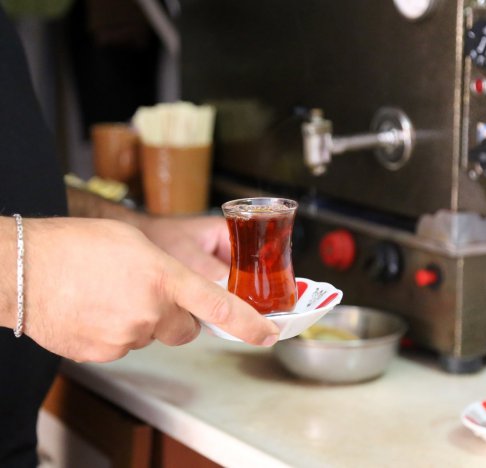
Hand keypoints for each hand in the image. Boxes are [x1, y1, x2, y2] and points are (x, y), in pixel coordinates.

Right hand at [15, 218, 277, 361]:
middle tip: (147, 294)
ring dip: (141, 322)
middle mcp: (150, 311)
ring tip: (109, 296)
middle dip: (175, 316)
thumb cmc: (76, 245)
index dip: (249, 324)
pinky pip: (123, 347)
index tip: (269, 335)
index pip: (219, 307)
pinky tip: (94, 311)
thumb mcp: (136, 244)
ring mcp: (126, 337)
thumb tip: (180, 295)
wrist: (23, 267)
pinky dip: (115, 333)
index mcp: (164, 277)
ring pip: (150, 337)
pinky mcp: (103, 354)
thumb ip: (168, 271)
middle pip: (184, 329)